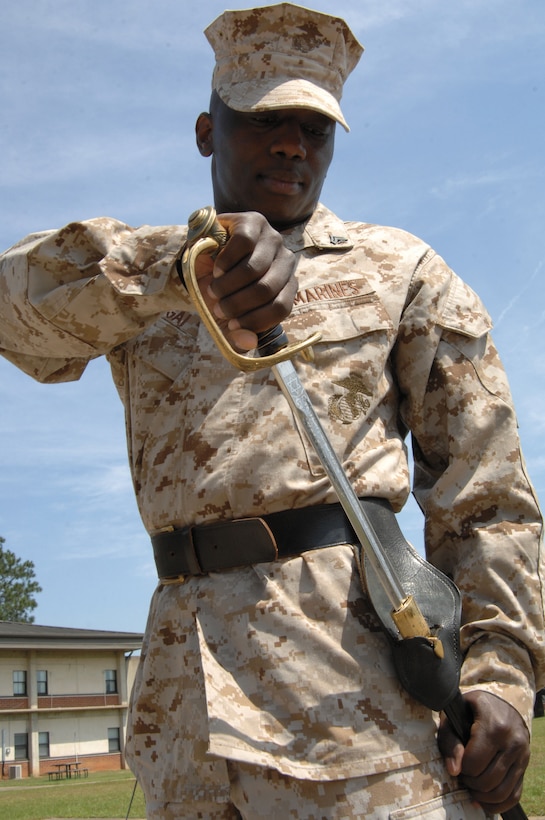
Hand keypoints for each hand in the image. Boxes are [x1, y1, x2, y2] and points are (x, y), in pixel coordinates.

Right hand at [194, 211, 296, 350]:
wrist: (204, 254)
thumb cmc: (221, 286)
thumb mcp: (228, 312)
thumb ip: (238, 331)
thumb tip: (249, 343)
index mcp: (287, 285)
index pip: (281, 307)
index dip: (255, 320)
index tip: (231, 325)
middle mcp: (286, 260)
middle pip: (266, 289)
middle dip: (236, 304)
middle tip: (218, 307)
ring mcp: (272, 238)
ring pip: (254, 269)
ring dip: (227, 285)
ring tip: (215, 289)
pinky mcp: (254, 221)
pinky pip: (242, 245)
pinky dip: (225, 262)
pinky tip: (217, 268)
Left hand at [437, 690, 529, 813]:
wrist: (500, 706)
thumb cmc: (471, 711)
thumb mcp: (454, 717)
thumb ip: (450, 741)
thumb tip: (454, 771)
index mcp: (494, 725)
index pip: (474, 762)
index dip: (461, 767)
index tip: (457, 760)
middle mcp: (512, 741)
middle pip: (487, 780)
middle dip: (470, 783)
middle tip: (463, 774)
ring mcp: (522, 756)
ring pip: (501, 792)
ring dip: (481, 795)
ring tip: (471, 785)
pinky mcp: (525, 766)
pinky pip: (514, 796)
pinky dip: (497, 804)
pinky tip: (483, 798)